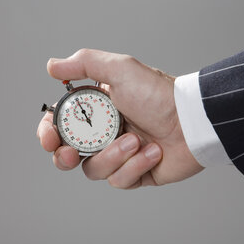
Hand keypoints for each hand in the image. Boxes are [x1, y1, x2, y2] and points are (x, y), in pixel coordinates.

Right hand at [37, 49, 202, 188]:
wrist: (194, 122)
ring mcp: (118, 155)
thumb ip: (84, 64)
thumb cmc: (159, 94)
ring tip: (136, 140)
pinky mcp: (134, 174)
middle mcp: (103, 133)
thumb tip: (52, 66)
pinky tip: (153, 152)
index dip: (49, 133)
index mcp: (96, 109)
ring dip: (113, 156)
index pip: (60, 125)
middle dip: (64, 157)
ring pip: (93, 169)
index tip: (50, 138)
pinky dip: (135, 166)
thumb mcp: (120, 70)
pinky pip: (119, 180)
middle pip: (68, 154)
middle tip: (71, 154)